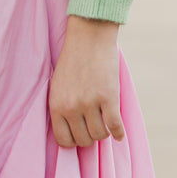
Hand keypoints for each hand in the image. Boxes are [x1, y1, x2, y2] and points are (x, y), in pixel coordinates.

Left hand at [49, 15, 124, 146]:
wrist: (89, 37)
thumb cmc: (73, 59)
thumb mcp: (58, 85)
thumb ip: (63, 107)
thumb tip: (71, 132)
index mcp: (56, 105)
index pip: (64, 140)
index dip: (74, 140)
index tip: (81, 134)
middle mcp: (71, 107)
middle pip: (84, 140)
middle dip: (90, 135)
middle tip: (95, 125)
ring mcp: (90, 103)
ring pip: (100, 134)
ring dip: (104, 132)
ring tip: (106, 122)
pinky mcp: (108, 97)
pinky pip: (115, 126)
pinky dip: (119, 133)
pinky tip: (120, 133)